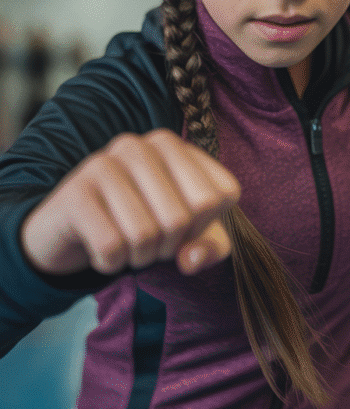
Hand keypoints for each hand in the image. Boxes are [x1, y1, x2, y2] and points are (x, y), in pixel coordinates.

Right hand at [19, 129, 240, 276]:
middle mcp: (139, 145)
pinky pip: (111, 247)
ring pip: (146, 235)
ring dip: (139, 258)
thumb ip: (210, 245)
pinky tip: (100, 250)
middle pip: (183, 218)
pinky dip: (110, 263)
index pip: (223, 194)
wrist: (66, 229)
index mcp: (172, 145)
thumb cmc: (135, 224)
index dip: (205, 225)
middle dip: (169, 246)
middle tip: (147, 241)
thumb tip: (192, 258)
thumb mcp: (183, 233)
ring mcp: (104, 164)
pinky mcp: (75, 193)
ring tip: (125, 245)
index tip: (178, 224)